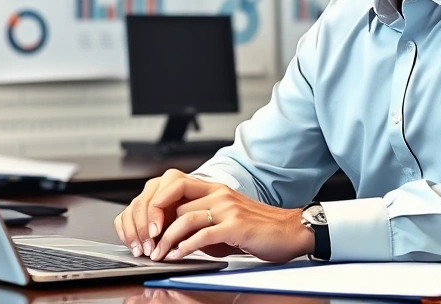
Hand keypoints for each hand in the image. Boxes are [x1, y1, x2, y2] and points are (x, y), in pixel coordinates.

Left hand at [148, 177, 313, 262]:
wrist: (291, 231)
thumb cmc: (260, 228)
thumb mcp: (228, 218)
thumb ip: (204, 221)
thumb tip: (179, 237)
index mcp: (216, 189)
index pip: (176, 185)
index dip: (157, 203)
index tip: (148, 224)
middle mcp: (220, 194)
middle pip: (175, 203)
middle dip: (156, 225)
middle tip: (148, 244)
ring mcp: (228, 209)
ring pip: (185, 219)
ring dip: (167, 240)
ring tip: (159, 254)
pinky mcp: (236, 226)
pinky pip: (203, 235)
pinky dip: (186, 246)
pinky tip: (178, 255)